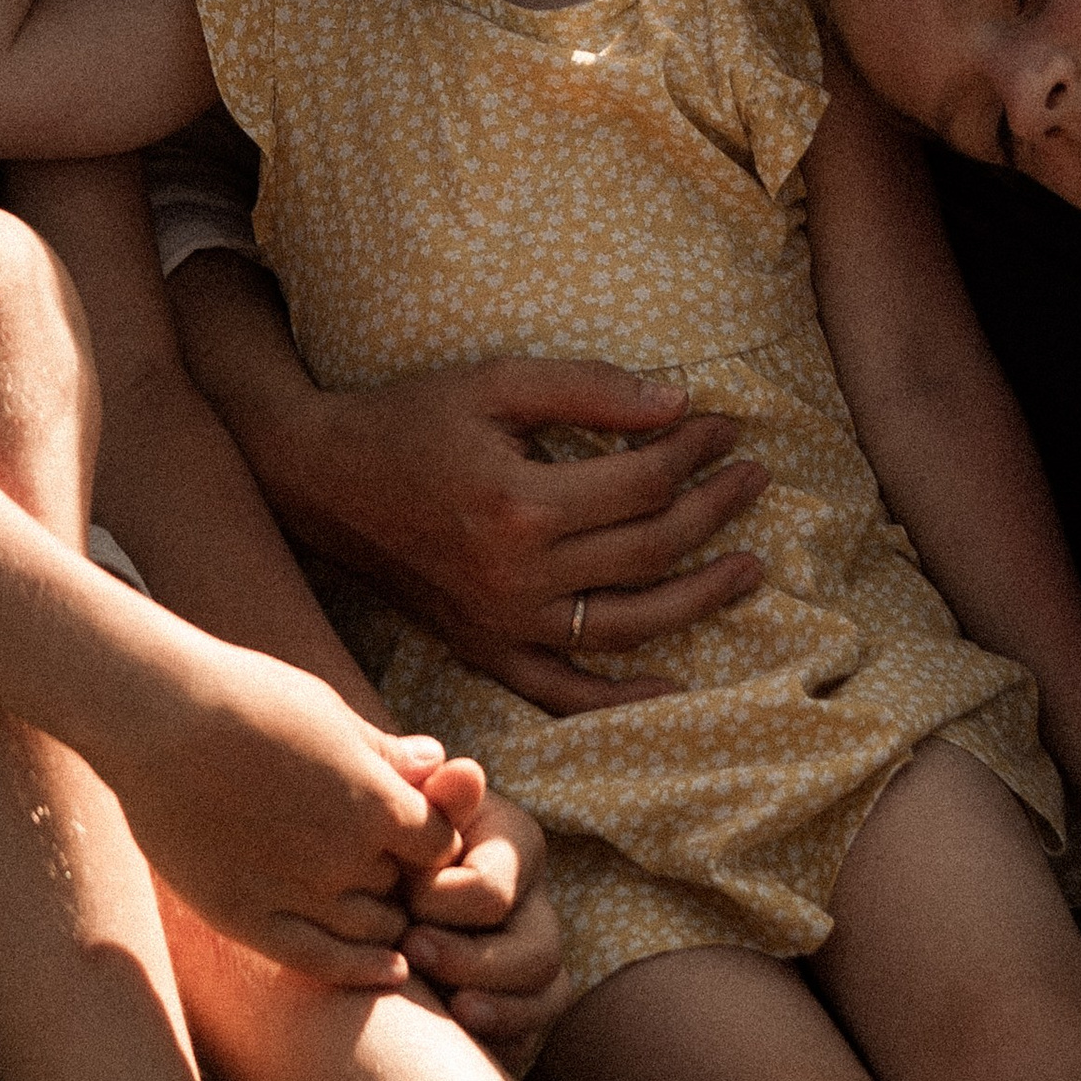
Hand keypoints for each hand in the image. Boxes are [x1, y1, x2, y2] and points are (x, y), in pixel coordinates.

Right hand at [96, 635, 461, 987]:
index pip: (438, 842)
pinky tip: (389, 971)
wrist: (156, 718)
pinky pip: (324, 962)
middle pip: (405, 887)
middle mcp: (346, 853)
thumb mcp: (326, 712)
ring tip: (372, 903)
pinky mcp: (250, 919)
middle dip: (401, 876)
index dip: (429, 837)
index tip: (407, 826)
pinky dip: (364, 970)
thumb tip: (437, 761)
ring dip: (382, 919)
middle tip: (382, 863)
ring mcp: (298, 892)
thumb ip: (383, 750)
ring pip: (374, 929)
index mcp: (373, 798)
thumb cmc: (243, 697)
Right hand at [293, 360, 768, 714]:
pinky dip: (621, 700)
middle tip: (753, 477)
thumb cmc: (412, 419)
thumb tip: (678, 404)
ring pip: (627, 624)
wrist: (326, 480)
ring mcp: (503, 623)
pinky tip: (674, 689)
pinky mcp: (486, 651)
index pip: (641, 483)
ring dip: (699, 598)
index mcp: (521, 503)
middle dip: (713, 509)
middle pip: (647, 550)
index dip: (693, 452)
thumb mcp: (494, 381)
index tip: (725, 427)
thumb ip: (586, 388)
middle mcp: (518, 575)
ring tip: (750, 566)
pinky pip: (564, 693)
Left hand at [392, 777, 574, 1070]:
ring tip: (449, 1007)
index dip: (444, 901)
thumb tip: (461, 772)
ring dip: (496, 1005)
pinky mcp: (524, 1002)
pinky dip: (504, 1037)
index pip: (494, 888)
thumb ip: (433, 796)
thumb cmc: (393, 840)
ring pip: (546, 992)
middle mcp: (536, 900)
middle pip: (536, 948)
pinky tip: (462, 1033)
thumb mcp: (409, 811)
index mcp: (515, 843)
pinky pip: (535, 1032)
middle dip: (472, 960)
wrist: (377, 886)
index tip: (402, 899)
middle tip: (413, 953)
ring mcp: (534, 953)